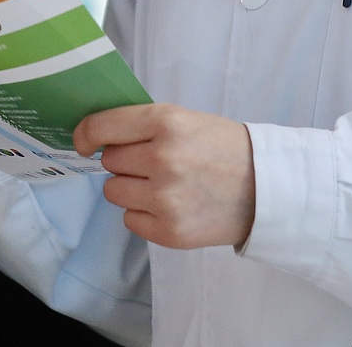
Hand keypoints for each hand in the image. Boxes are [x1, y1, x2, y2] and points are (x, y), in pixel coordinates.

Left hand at [74, 103, 254, 249]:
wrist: (268, 188)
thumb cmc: (222, 148)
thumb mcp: (185, 119)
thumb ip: (142, 125)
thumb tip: (95, 135)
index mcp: (167, 123)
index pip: (103, 127)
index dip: (86, 134)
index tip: (83, 142)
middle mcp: (163, 159)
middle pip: (109, 161)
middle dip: (126, 161)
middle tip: (154, 162)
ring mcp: (166, 199)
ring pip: (114, 191)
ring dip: (131, 188)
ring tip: (164, 185)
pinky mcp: (170, 231)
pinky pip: (130, 220)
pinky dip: (144, 214)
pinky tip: (171, 206)